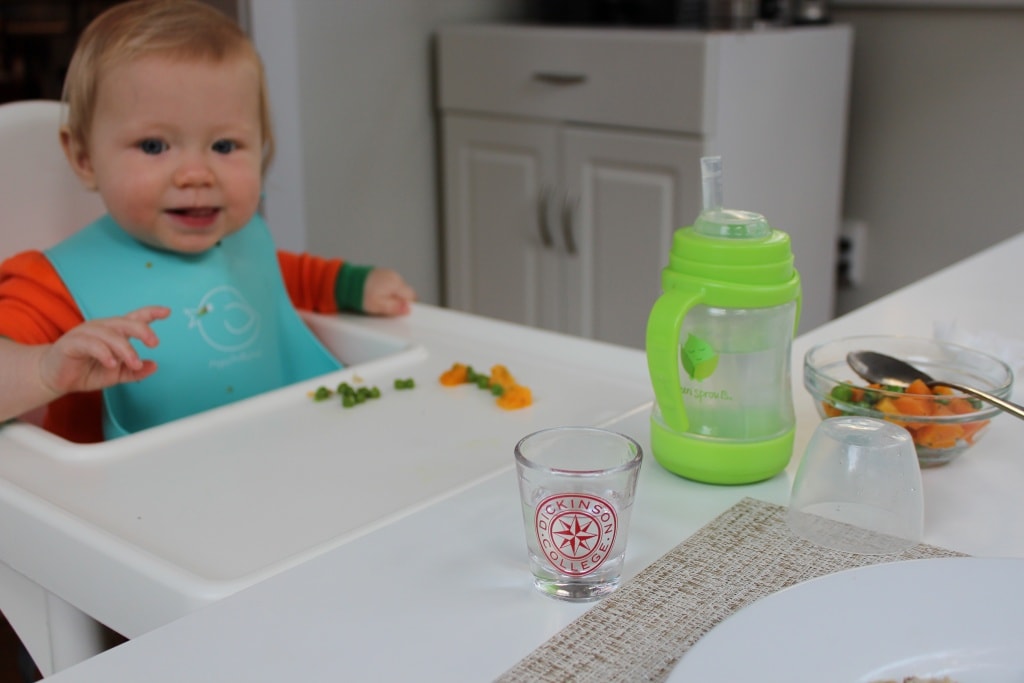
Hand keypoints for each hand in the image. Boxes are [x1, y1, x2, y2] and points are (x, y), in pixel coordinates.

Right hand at [38, 306, 170, 397]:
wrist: (54, 377)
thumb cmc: (86, 371)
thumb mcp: (116, 374)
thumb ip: (135, 371)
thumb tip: (154, 366)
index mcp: (114, 332)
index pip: (135, 318)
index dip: (151, 313)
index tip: (167, 312)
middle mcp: (102, 328)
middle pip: (125, 322)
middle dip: (142, 330)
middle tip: (154, 343)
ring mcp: (85, 333)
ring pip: (110, 334)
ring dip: (125, 349)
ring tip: (133, 363)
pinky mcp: (71, 343)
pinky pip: (90, 344)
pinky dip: (103, 353)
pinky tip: (111, 363)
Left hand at [362, 268, 415, 316]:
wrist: (347, 282)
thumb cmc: (361, 293)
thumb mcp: (379, 305)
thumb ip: (395, 308)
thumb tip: (407, 309)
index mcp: (397, 283)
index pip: (412, 296)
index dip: (408, 306)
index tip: (401, 312)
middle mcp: (395, 276)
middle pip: (405, 292)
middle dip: (400, 301)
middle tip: (388, 307)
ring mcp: (388, 273)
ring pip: (398, 288)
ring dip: (393, 295)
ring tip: (380, 300)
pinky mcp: (382, 273)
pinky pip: (390, 284)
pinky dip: (386, 290)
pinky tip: (377, 294)